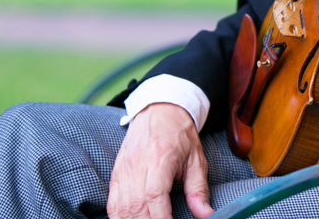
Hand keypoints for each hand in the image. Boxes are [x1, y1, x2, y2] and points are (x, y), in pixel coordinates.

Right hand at [108, 103, 212, 218]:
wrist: (159, 110)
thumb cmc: (180, 135)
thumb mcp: (196, 159)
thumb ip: (198, 190)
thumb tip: (206, 215)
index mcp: (160, 158)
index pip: (155, 195)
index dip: (161, 218)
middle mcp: (137, 164)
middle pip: (136, 205)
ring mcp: (123, 169)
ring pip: (120, 207)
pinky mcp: (115, 173)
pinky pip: (112, 203)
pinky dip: (120, 217)